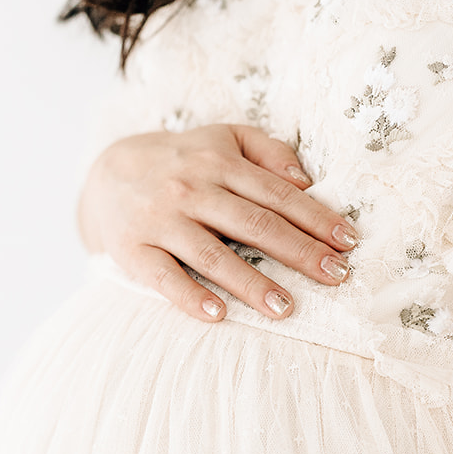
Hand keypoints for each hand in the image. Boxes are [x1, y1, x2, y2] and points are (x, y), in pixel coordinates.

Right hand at [76, 124, 360, 322]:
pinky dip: (190, 296)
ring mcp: (161, 221)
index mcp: (218, 162)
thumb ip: (266, 150)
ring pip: (212, 254)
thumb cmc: (180, 161)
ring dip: (251, 283)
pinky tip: (218, 315)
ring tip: (286, 308)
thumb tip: (306, 179)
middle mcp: (192, 189)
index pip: (277, 194)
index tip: (348, 242)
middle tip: (336, 277)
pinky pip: (164, 277)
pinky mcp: (134, 250)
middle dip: (300, 252)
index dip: (316, 218)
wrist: (105, 173)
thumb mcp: (222, 138)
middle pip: (254, 224)